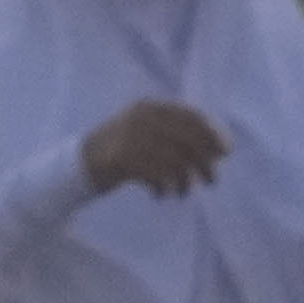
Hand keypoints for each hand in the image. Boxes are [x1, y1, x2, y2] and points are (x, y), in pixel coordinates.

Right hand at [81, 100, 229, 198]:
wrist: (78, 164)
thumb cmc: (123, 150)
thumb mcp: (148, 132)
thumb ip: (177, 135)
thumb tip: (218, 151)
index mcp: (151, 107)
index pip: (192, 117)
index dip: (212, 134)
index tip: (225, 152)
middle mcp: (142, 118)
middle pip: (186, 139)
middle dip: (204, 161)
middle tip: (213, 179)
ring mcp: (130, 137)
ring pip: (173, 160)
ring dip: (184, 180)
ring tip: (184, 191)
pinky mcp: (120, 158)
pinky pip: (155, 175)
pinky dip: (163, 187)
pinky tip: (162, 194)